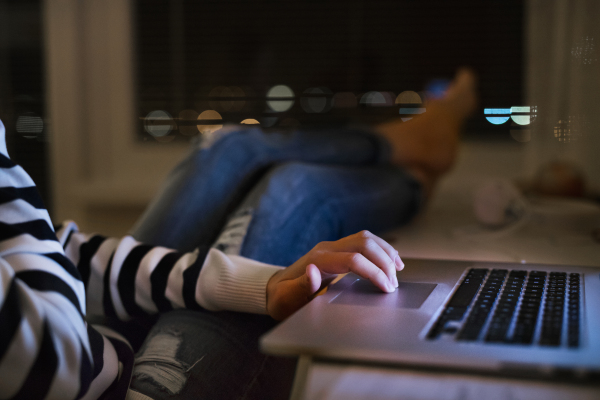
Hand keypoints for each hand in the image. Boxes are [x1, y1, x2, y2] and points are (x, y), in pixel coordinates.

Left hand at [266, 230, 403, 319]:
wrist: (273, 290)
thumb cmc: (282, 299)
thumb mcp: (287, 299)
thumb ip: (301, 286)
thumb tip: (313, 271)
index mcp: (318, 260)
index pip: (354, 259)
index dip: (374, 272)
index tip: (387, 288)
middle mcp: (326, 249)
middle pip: (363, 243)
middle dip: (384, 261)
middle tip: (393, 283)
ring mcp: (332, 247)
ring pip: (365, 238)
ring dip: (385, 251)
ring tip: (398, 269)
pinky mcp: (337, 250)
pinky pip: (363, 242)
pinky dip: (380, 248)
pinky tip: (390, 259)